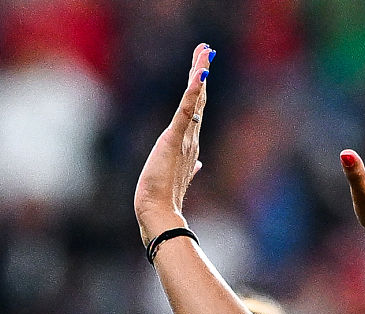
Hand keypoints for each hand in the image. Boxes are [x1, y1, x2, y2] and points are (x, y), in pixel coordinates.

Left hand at [132, 44, 214, 243]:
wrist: (158, 212)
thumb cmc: (163, 198)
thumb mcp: (177, 177)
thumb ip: (190, 168)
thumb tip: (199, 164)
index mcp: (190, 144)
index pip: (196, 110)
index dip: (200, 88)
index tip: (203, 68)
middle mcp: (191, 138)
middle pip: (199, 99)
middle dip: (201, 72)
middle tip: (206, 50)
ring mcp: (185, 138)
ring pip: (195, 101)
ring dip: (199, 75)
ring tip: (204, 53)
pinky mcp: (174, 140)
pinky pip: (185, 112)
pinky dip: (192, 93)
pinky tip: (198, 75)